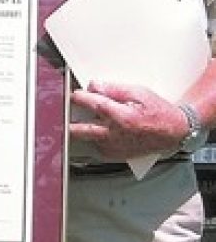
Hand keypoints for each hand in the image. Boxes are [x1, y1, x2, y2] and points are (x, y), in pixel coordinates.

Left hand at [70, 81, 188, 160]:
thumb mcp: (138, 92)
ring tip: (85, 119)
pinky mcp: (116, 155)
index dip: (77, 97)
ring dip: (82, 128)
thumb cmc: (159, 112)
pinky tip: (100, 129)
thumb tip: (93, 86)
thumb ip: (112, 89)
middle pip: (79, 130)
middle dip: (69, 120)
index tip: (73, 94)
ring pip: (86, 139)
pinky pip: (97, 147)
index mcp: (120, 117)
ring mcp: (114, 147)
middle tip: (65, 112)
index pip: (89, 104)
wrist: (174, 132)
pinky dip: (95, 138)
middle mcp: (114, 135)